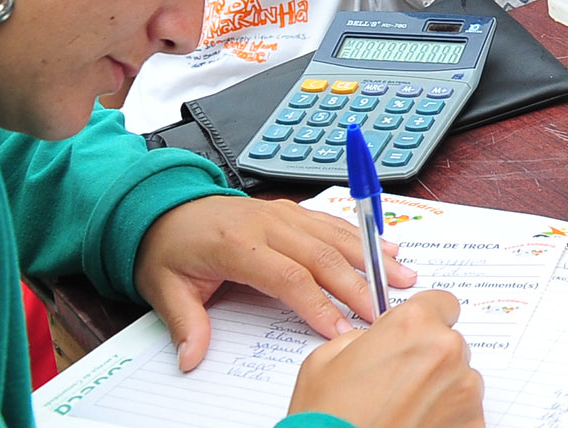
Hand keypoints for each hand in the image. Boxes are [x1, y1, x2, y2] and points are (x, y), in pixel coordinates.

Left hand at [134, 196, 415, 370]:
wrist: (164, 207)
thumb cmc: (168, 249)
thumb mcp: (165, 289)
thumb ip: (186, 324)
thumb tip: (191, 359)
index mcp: (238, 244)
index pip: (289, 278)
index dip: (318, 305)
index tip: (341, 332)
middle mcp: (268, 223)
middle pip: (323, 256)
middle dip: (358, 286)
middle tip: (385, 312)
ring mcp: (284, 213)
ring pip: (336, 236)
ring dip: (372, 258)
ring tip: (403, 278)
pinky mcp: (292, 210)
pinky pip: (333, 223)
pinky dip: (363, 237)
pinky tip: (388, 248)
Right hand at [288, 290, 483, 427]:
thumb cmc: (328, 420)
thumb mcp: (323, 362)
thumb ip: (359, 338)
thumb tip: (374, 340)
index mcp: (412, 325)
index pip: (442, 304)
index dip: (426, 321)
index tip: (416, 337)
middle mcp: (446, 351)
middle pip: (449, 344)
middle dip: (429, 360)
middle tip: (398, 386)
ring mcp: (464, 389)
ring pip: (460, 379)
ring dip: (439, 391)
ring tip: (404, 412)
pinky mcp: (474, 422)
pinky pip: (465, 412)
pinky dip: (447, 419)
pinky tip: (417, 426)